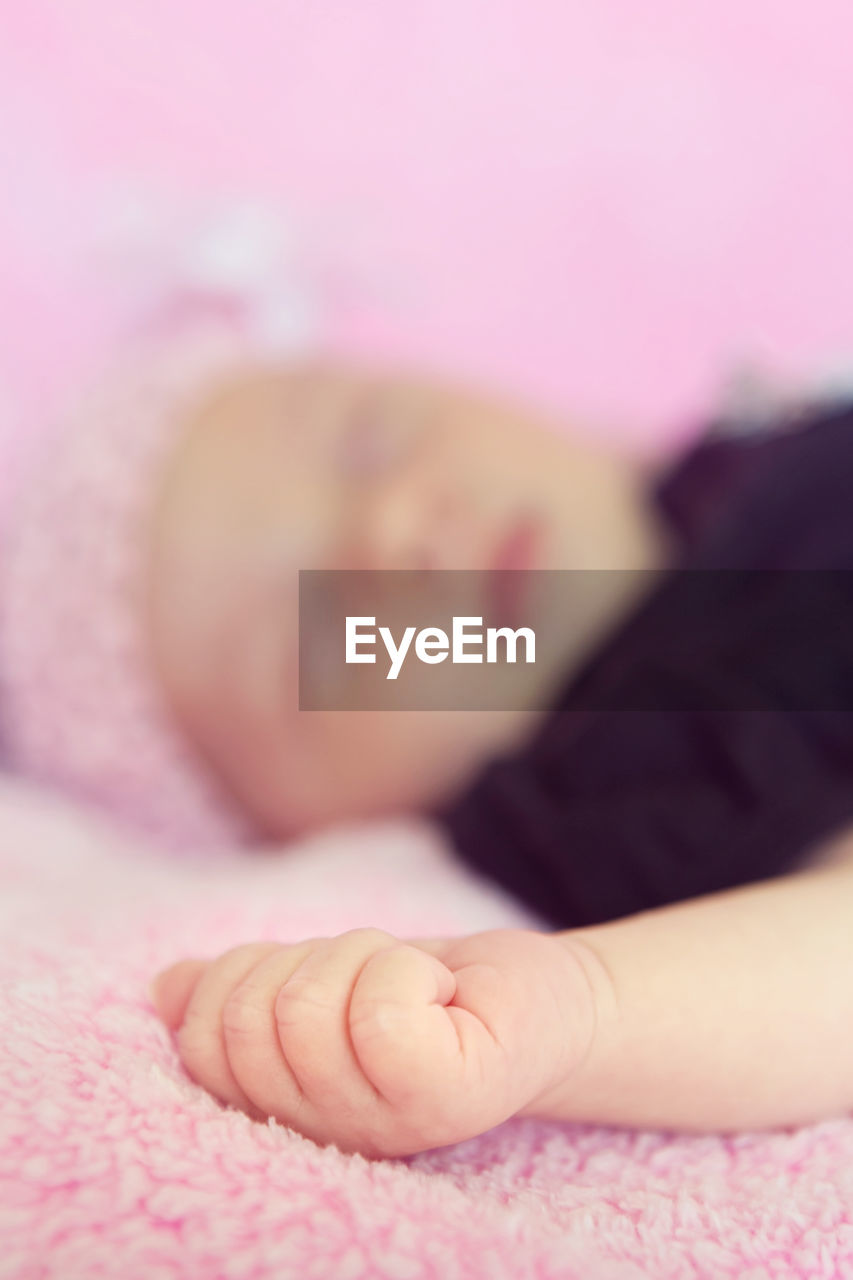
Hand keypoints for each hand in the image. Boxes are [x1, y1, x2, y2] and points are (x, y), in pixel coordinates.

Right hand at [150, 926, 595, 1157]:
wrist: (541, 997)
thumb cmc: (427, 988)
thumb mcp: (322, 977)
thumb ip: (243, 988)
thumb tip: (166, 990)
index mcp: (283, 1105)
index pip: (199, 1038)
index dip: (245, 974)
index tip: (315, 973)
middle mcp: (324, 1133)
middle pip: (249, 1017)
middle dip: (313, 960)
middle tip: (376, 977)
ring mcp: (383, 1126)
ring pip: (309, 1005)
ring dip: (366, 957)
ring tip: (414, 986)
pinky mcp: (443, 1099)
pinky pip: (380, 1011)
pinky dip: (407, 970)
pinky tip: (442, 996)